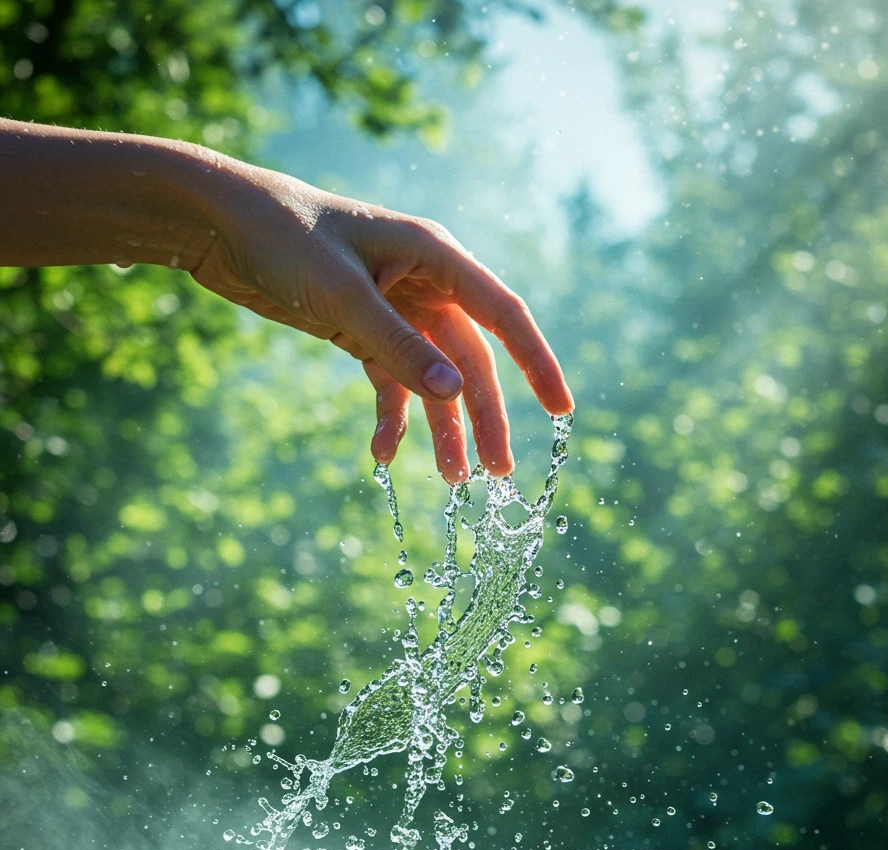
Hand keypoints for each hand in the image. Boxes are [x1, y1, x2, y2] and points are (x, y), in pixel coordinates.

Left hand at [192, 164, 573, 481]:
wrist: (218, 224)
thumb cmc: (283, 238)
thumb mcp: (343, 297)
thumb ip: (398, 346)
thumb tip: (453, 395)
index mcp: (435, 256)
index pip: (503, 315)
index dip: (537, 363)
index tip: (563, 410)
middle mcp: (423, 282)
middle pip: (471, 360)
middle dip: (484, 417)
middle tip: (497, 474)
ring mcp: (393, 308)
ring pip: (434, 378)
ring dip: (442, 428)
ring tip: (452, 481)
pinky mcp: (360, 330)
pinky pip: (390, 382)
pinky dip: (391, 418)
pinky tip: (382, 455)